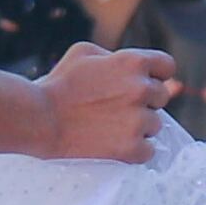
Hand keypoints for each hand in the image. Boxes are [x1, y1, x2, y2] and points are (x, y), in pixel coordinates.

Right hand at [35, 43, 175, 163]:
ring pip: (155, 126)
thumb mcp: (83, 53)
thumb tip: (132, 67)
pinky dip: (135, 151)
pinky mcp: (131, 148)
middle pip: (161, 98)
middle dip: (144, 102)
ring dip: (139, 128)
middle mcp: (141, 90)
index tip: (144, 84)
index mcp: (133, 63)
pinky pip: (148, 151)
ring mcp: (138, 120)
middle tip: (117, 109)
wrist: (38, 119)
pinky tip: (116, 146)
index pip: (167, 67)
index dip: (156, 75)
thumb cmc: (57, 85)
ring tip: (110, 129)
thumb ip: (114, 57)